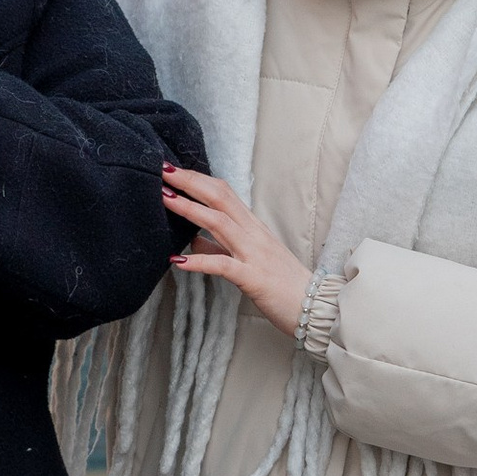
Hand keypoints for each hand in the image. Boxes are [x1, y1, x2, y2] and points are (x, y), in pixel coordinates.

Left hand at [163, 166, 312, 339]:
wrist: (315, 306)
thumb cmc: (282, 284)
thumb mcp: (250, 259)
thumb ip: (221, 247)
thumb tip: (193, 240)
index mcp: (252, 227)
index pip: (223, 193)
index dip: (197, 179)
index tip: (172, 170)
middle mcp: (253, 234)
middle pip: (219, 198)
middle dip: (190, 182)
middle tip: (162, 169)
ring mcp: (254, 254)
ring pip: (219, 222)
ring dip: (189, 208)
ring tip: (164, 198)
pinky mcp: (253, 278)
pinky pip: (223, 266)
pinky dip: (199, 261)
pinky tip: (178, 261)